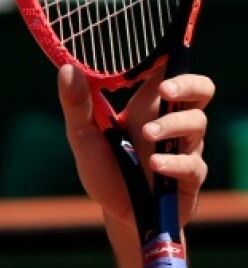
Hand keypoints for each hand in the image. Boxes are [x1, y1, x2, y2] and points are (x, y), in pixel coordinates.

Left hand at [57, 64, 213, 230]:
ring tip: (147, 134)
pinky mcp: (189, 176)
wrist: (118, 215)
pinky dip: (173, 162)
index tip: (161, 52)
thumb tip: (66, 68)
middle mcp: (171, 123)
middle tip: (166, 90)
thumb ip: (76, 105)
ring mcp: (183, 149)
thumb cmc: (106, 171)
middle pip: (201, 90)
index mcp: (148, 108)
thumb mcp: (84, 138)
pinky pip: (191, 164)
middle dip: (188, 85)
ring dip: (173, 125)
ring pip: (197, 123)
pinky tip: (154, 165)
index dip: (172, 59)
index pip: (170, 73)